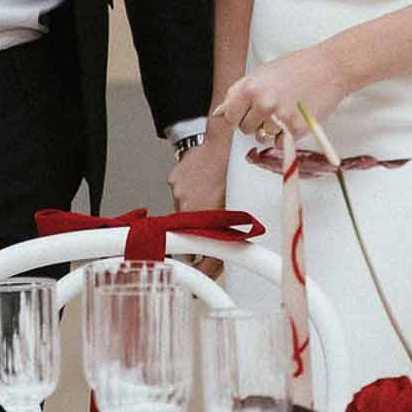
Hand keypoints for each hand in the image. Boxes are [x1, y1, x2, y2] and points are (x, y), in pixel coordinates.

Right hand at [167, 137, 233, 280]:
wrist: (226, 140)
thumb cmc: (237, 171)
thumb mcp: (237, 207)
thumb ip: (227, 235)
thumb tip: (225, 257)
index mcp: (200, 213)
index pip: (191, 250)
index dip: (198, 263)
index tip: (199, 270)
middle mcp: (184, 203)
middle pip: (186, 230)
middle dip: (197, 232)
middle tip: (211, 227)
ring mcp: (177, 189)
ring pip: (183, 210)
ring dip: (195, 208)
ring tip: (211, 194)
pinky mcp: (174, 178)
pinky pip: (180, 193)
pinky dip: (190, 192)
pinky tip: (203, 182)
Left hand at [214, 43, 350, 145]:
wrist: (329, 67)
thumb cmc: (296, 67)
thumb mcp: (261, 73)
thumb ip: (238, 93)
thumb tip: (218, 114)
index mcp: (250, 88)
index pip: (229, 116)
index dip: (237, 115)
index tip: (245, 112)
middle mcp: (263, 104)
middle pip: (245, 129)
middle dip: (254, 122)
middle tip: (271, 107)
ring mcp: (280, 118)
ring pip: (262, 136)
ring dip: (270, 129)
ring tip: (284, 110)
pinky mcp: (297, 129)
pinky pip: (280, 143)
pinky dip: (285, 136)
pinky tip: (294, 117)